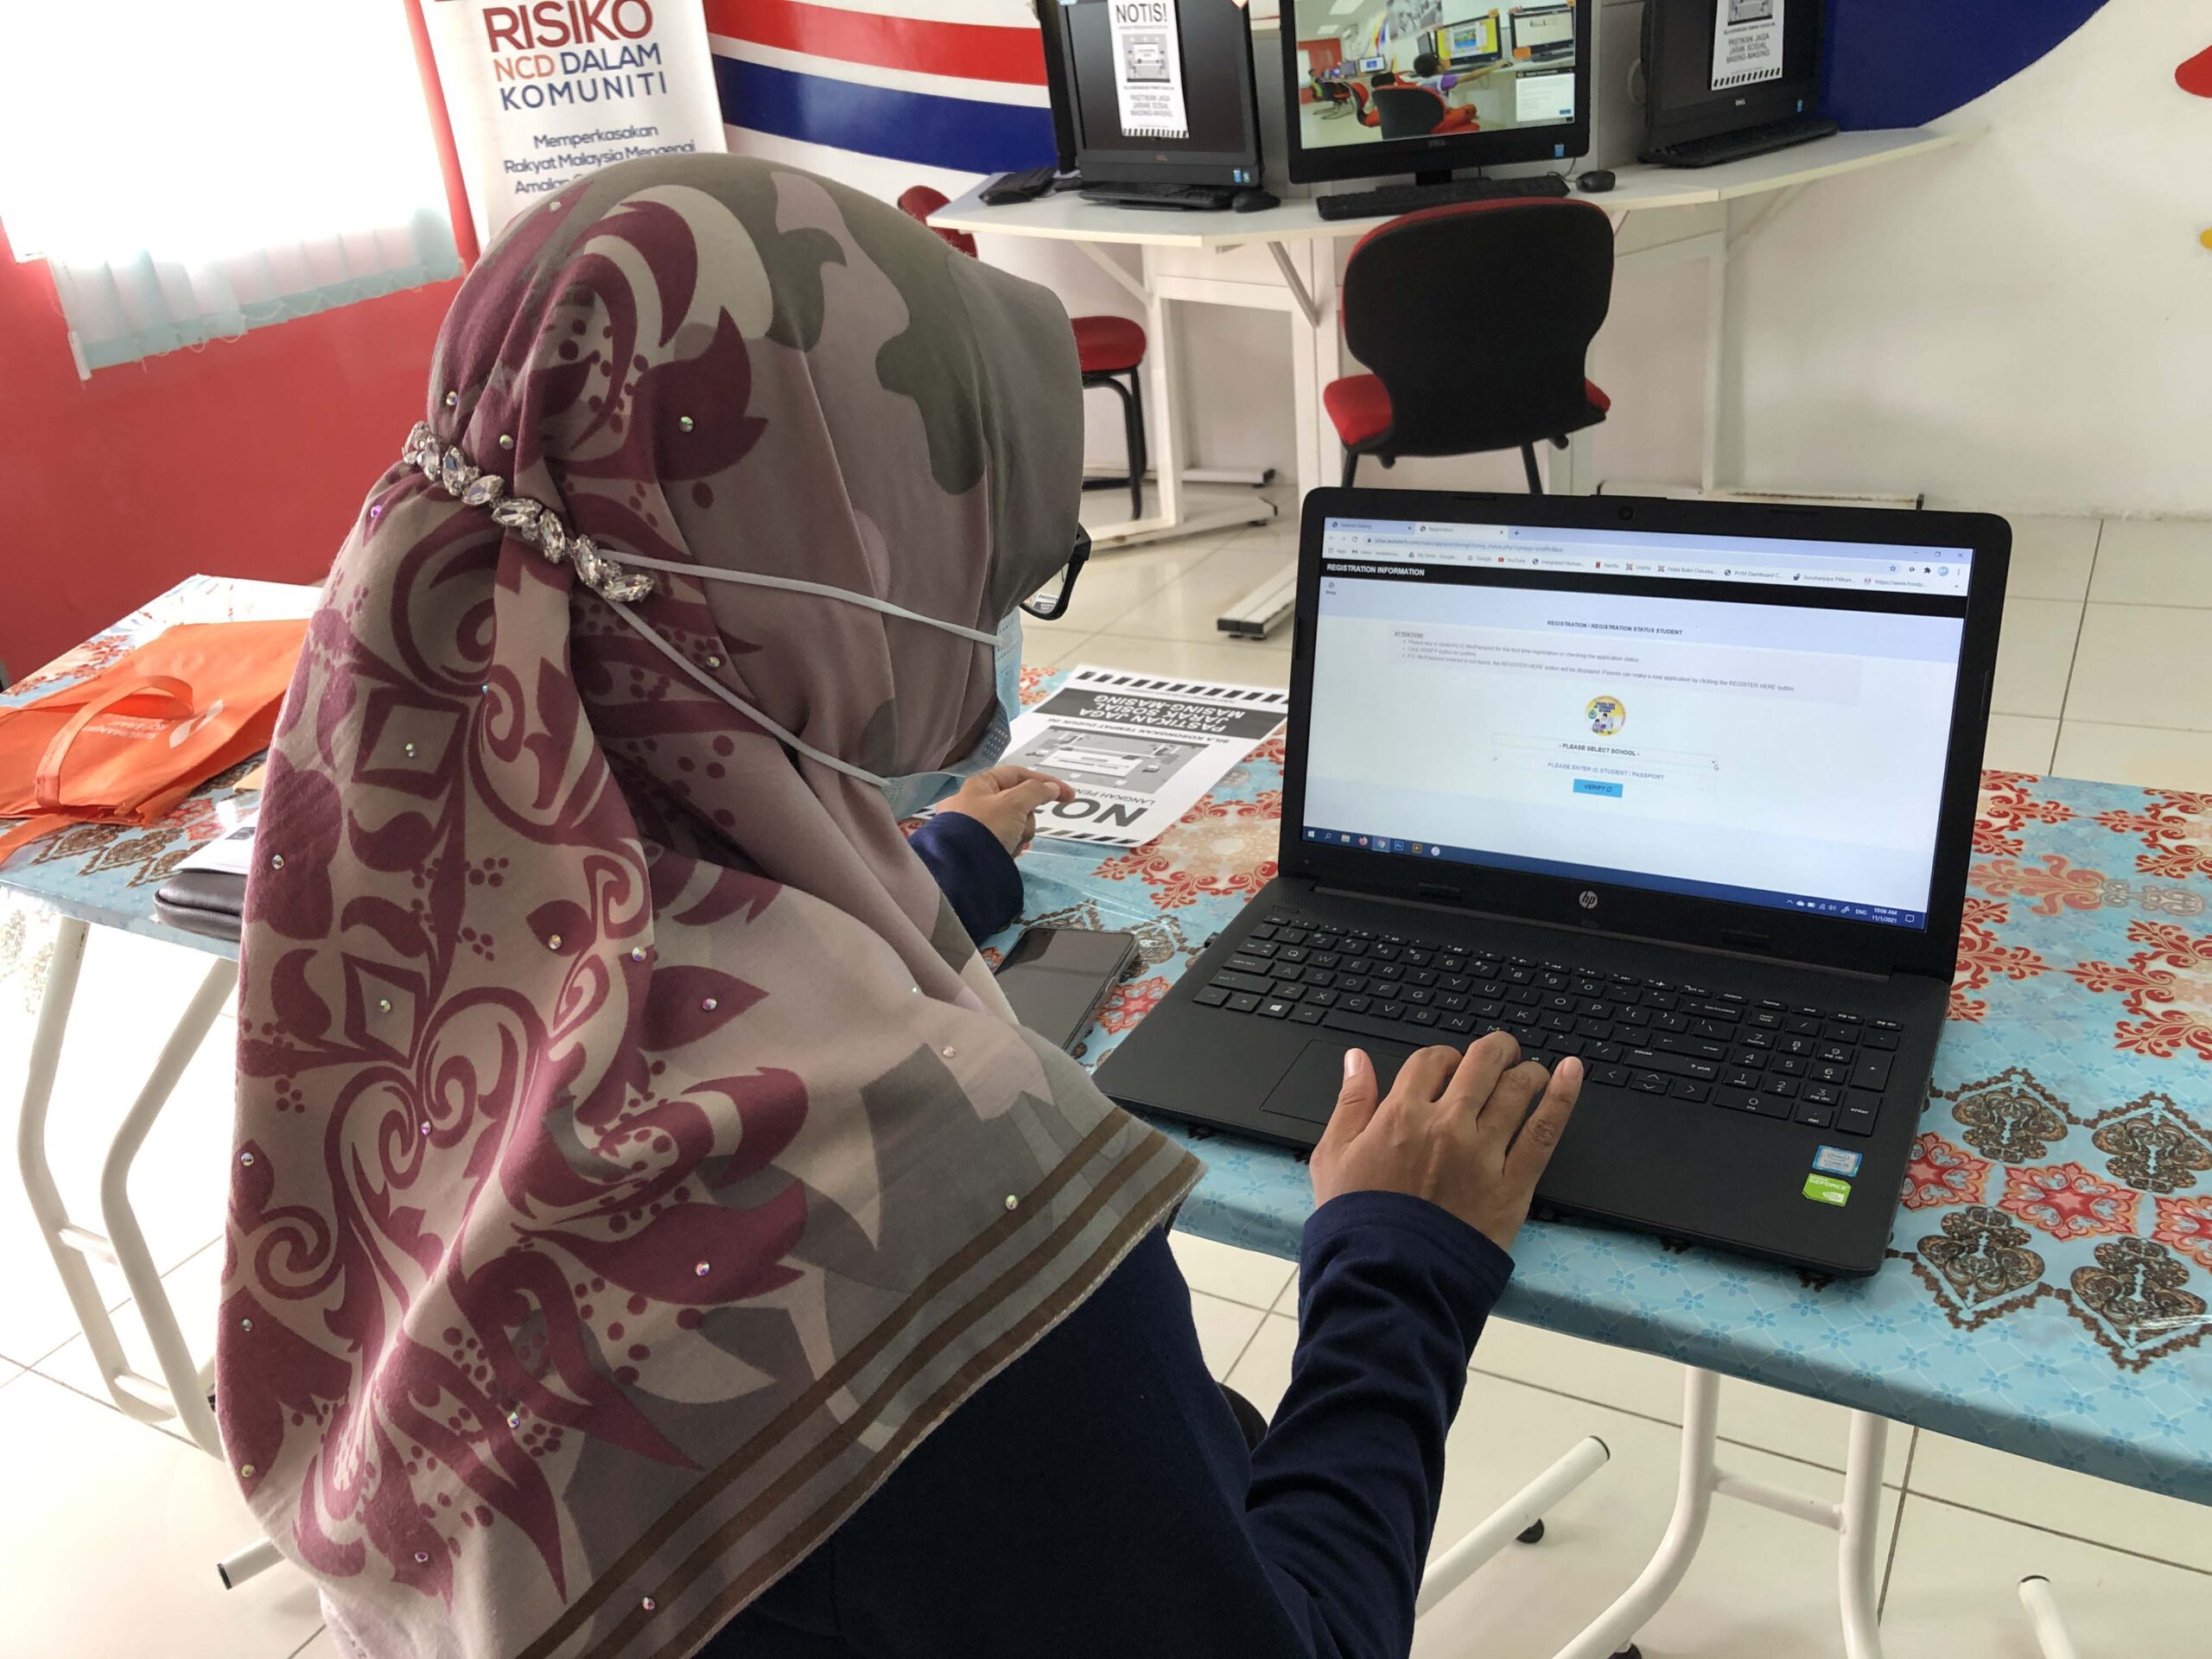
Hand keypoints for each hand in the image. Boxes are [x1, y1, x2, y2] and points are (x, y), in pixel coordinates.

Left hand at [937, 765, 1074, 854]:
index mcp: (980, 784)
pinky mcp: (979, 846)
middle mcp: (976, 801)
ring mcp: (976, 826)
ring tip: (1008, 843)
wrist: (961, 868)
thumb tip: (1051, 788)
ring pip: (1015, 824)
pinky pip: (1005, 840)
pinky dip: (1010, 846)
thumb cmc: (985, 827)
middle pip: (1019, 802)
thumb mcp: (1014, 803)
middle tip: (1020, 827)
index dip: (1045, 783)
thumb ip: (1036, 791)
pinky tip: (1005, 853)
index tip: (1069, 797)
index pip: (1019, 775)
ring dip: (1019, 834)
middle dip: (1026, 817)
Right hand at [1310, 1035, 1581, 1253]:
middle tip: (1501, 1051)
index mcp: (1401, 1116)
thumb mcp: (1334, 1157)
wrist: (1390, 1279)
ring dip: (1524, 1071)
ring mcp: (1484, 1153)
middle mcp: (1446, 1126)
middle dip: (1494, 1049)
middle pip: (1481, 1063)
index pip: (1431, 1061)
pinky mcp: (1514, 1185)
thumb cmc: (1358, 1223)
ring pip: (1515, 1090)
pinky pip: (1544, 1131)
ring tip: (1527, 1071)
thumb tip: (1358, 1059)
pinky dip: (1561, 1096)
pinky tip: (1570, 1072)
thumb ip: (1350, 1102)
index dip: (1442, 1057)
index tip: (1448, 1069)